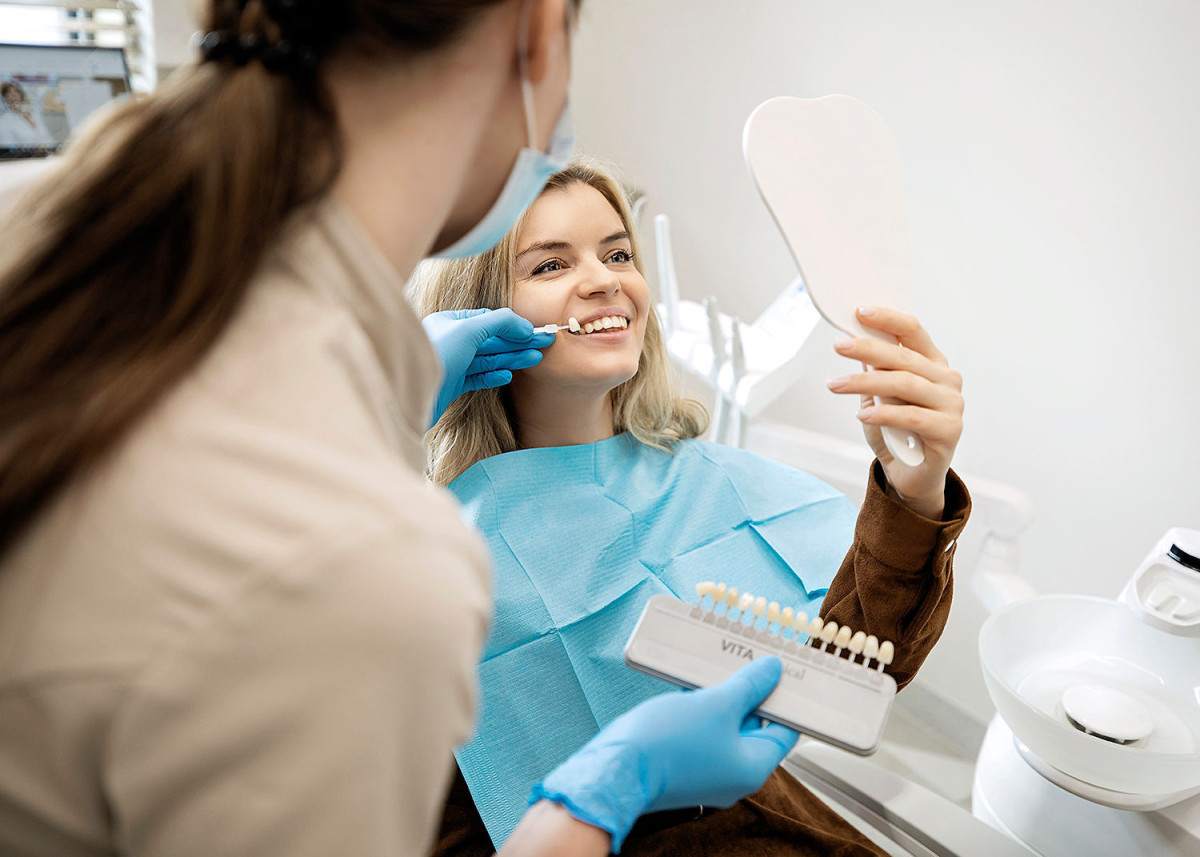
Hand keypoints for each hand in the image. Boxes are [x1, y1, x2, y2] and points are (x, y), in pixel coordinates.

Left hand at [421, 308, 553, 427]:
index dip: (512, 325)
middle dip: (518, 342)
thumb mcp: (469, 329)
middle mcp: (450, 342)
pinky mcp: (451, 387)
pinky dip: (494, 376)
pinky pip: (477, 378)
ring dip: (512, 358)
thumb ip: (498, 322)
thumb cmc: (435, 356)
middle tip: (545, 343)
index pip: (487, 319)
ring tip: (535, 358)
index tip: (534, 331)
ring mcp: (451, 365)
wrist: (409, 395)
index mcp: (449, 322)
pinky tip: (508, 375)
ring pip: (487, 359)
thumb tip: (522, 324)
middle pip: (491, 340)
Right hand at [531, 657, 796, 850]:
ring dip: (723, 698)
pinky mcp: (683, 764)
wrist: (616, 768)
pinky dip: (703, 709)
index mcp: (752, 768)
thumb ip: (749, 686)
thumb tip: (771, 672)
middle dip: (750, 694)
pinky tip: (694, 684)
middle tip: (748, 663)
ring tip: (719, 668)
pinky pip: (703, 732)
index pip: (784, 732)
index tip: (782, 674)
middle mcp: (732, 775)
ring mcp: (706, 771)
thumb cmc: (667, 743)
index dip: (785, 700)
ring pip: (725, 727)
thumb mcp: (717, 704)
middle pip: (753, 728)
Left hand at [826, 306, 963, 518]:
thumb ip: (873, 372)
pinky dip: (884, 414)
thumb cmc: (894, 432)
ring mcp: (952, 405)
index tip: (860, 311)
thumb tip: (853, 342)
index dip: (888, 320)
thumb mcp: (878, 397)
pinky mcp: (950, 430)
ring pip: (904, 385)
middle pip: (904, 357)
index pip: (913, 332)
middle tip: (838, 346)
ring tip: (834, 385)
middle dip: (868, 349)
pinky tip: (862, 414)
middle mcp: (947, 380)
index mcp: (933, 364)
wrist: (910, 476)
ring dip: (864, 383)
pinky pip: (912, 416)